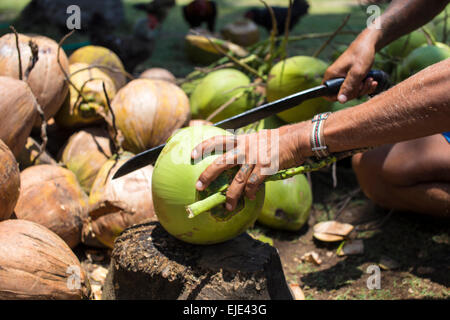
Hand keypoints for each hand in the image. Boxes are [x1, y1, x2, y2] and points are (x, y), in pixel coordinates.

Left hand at [191, 123, 311, 210]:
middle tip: (199, 186)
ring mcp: (254, 159)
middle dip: (207, 176)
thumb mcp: (257, 137)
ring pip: (237, 180)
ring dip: (231, 195)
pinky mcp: (265, 168)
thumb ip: (245, 145)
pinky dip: (250, 193)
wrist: (295, 139)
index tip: (191, 154)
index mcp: (241, 140)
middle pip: (220, 163)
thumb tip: (237, 154)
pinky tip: (249, 198)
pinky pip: (254, 184)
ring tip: (227, 206)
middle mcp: (244, 149)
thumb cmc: (276, 139)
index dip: (203, 147)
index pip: (217, 141)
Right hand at [324, 31, 378, 102]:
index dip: (339, 97)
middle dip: (356, 92)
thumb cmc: (361, 54)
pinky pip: (355, 87)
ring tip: (371, 79)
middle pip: (342, 94)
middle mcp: (334, 77)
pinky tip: (371, 81)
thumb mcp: (357, 72)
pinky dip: (364, 86)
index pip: (327, 94)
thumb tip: (341, 100)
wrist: (368, 44)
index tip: (352, 92)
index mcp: (331, 75)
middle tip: (366, 82)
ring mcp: (342, 78)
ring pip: (350, 92)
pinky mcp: (349, 77)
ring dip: (362, 88)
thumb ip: (349, 87)